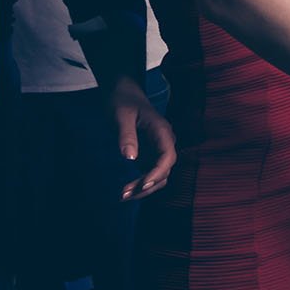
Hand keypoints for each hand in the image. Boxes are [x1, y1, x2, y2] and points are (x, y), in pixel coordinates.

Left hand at [107, 74, 175, 200]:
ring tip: (123, 196)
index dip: (157, 173)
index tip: (142, 185)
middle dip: (147, 185)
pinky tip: (126, 191)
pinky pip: (150, 175)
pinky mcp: (149, 155)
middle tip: (124, 194)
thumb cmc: (122, 102)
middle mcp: (164, 143)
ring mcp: (157, 150)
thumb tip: (130, 159)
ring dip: (144, 189)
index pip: (167, 157)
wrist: (123, 93)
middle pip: (164, 171)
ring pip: (159, 176)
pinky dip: (140, 185)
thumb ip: (126, 136)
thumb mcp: (121, 116)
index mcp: (162, 131)